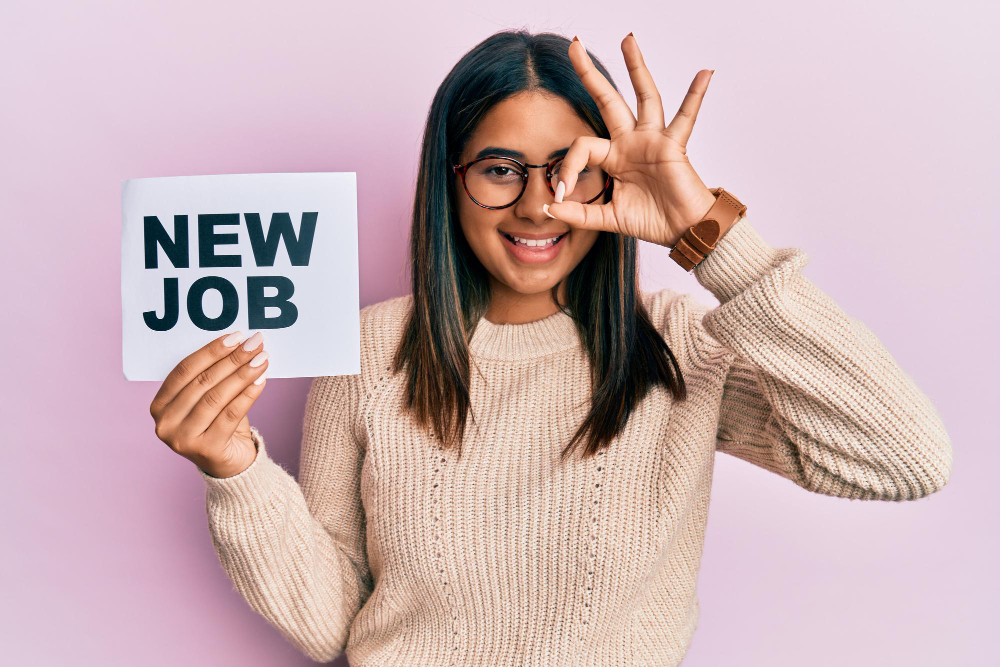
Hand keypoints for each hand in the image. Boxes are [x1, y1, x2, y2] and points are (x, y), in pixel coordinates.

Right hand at [149, 330, 268, 478]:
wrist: (231, 465)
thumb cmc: (219, 425)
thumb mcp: (209, 399)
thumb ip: (213, 377)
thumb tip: (240, 344)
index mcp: (159, 405)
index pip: (184, 370)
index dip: (211, 351)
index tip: (236, 336)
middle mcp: (166, 423)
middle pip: (202, 382)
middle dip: (232, 359)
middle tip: (255, 344)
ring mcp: (183, 439)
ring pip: (216, 397)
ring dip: (242, 374)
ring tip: (262, 360)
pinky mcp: (206, 449)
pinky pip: (230, 415)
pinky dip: (247, 395)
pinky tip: (261, 381)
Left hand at [544, 34, 718, 247]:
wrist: (682, 231)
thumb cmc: (651, 220)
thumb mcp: (608, 218)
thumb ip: (580, 214)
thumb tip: (549, 209)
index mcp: (613, 156)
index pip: (582, 146)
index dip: (567, 168)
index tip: (561, 194)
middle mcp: (631, 141)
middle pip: (608, 100)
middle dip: (590, 74)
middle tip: (574, 45)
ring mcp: (652, 140)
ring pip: (644, 97)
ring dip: (636, 68)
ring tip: (628, 40)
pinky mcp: (672, 146)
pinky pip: (686, 117)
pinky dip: (696, 95)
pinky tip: (705, 72)